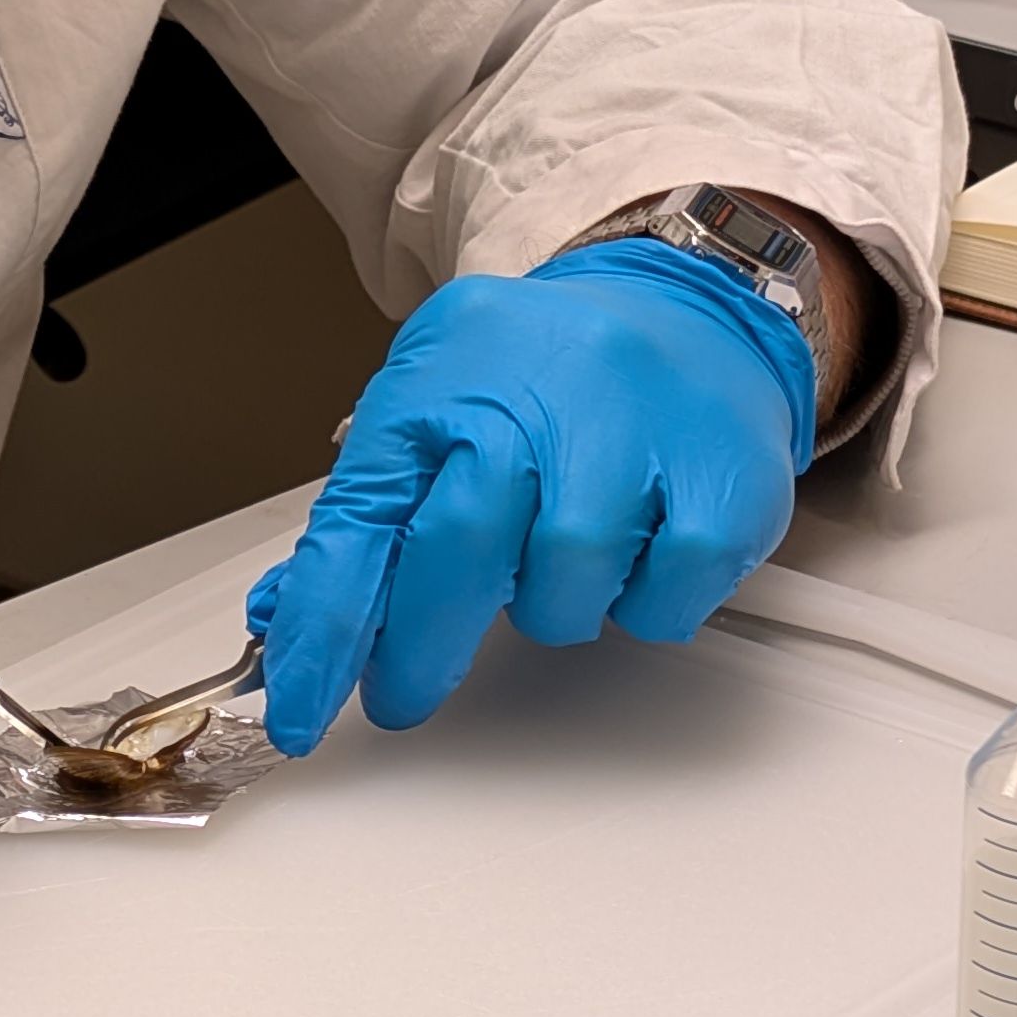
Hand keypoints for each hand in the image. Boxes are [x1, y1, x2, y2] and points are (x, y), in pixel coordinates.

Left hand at [249, 241, 817, 755]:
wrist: (690, 307)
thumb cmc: (545, 379)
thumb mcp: (436, 411)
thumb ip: (365, 517)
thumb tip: (289, 628)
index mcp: (449, 370)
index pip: (363, 511)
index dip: (324, 626)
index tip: (301, 709)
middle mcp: (544, 386)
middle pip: (460, 548)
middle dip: (423, 644)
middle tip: (408, 690)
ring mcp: (641, 429)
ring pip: (565, 584)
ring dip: (551, 607)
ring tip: (563, 560)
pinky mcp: (726, 478)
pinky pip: (661, 599)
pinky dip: (640, 606)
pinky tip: (639, 556)